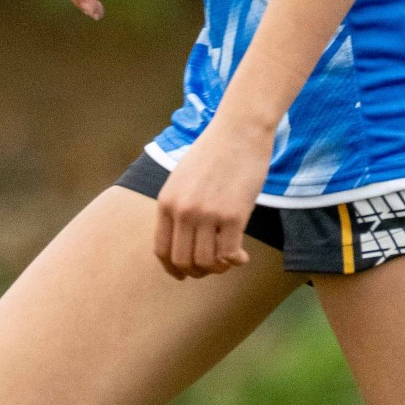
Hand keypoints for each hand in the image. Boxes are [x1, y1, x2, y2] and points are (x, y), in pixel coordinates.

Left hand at [154, 125, 270, 279]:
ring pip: (206, 261)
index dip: (172, 268)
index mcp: (166, 202)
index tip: (184, 274)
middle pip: (183, 260)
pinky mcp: (234, 215)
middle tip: (212, 268)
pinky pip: (229, 253)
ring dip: (218, 268)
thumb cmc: (215, 151)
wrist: (240, 130)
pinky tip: (242, 257)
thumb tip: (183, 237)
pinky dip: (235, 261)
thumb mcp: (182, 177)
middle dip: (197, 271)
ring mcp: (208, 214)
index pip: (162, 250)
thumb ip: (178, 205)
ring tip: (228, 261)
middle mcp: (183, 211)